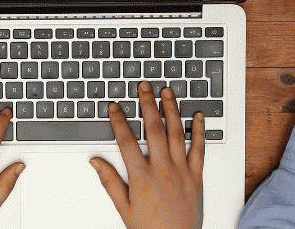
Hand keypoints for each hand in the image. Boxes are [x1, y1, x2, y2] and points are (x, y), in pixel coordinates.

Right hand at [89, 81, 204, 228]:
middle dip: (147, 104)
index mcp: (141, 177)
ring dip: (172, 110)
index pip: (126, 141)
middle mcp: (162, 170)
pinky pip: (199, 149)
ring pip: (176, 133)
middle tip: (144, 87)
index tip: (115, 107)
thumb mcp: (123, 207)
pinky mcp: (196, 176)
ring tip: (167, 92)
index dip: (119, 121)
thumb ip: (110, 181)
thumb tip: (96, 162)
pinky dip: (199, 131)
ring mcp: (181, 171)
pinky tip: (197, 116)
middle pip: (153, 129)